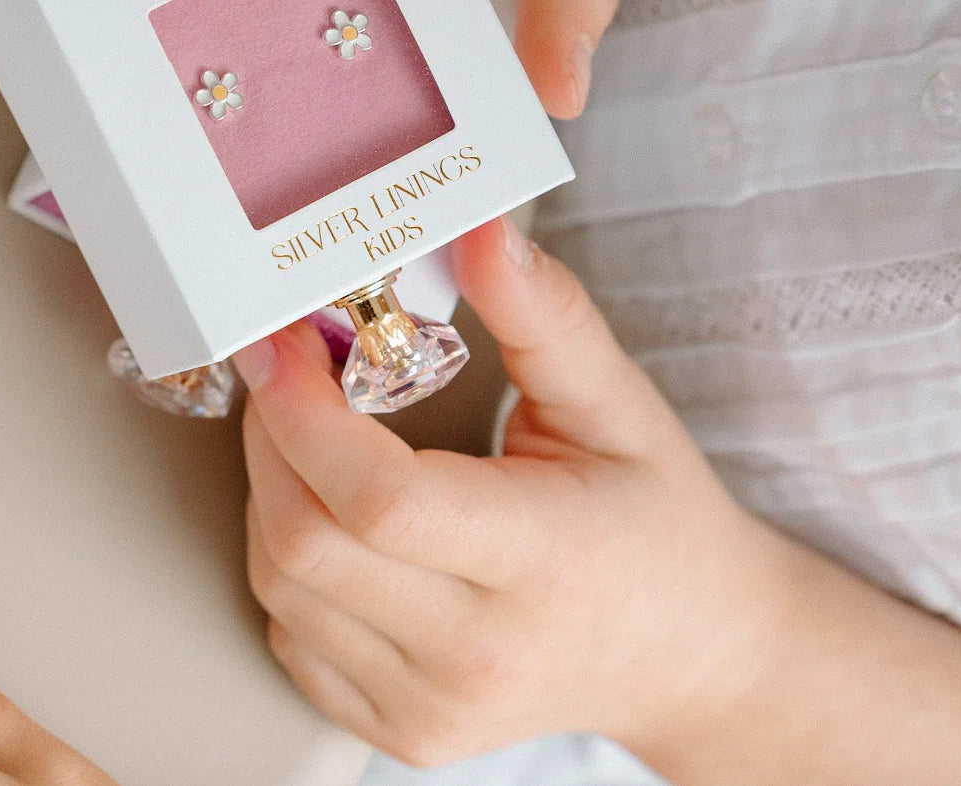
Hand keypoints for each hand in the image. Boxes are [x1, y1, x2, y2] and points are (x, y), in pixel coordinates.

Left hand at [233, 218, 800, 775]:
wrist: (690, 655)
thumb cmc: (655, 518)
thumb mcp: (617, 402)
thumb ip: (544, 313)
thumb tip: (477, 230)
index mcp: (546, 562)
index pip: (381, 500)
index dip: (303, 411)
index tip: (281, 339)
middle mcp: (481, 654)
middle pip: (304, 542)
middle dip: (270, 433)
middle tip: (289, 364)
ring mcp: (433, 709)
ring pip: (281, 584)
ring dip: (271, 485)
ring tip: (314, 426)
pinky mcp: (401, 731)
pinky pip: (289, 633)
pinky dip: (286, 555)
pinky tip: (332, 509)